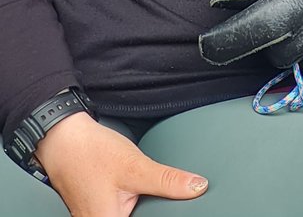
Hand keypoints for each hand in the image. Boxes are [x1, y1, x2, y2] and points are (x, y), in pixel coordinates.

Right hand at [35, 112, 207, 216]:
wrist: (61, 137)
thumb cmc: (92, 152)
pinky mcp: (91, 210)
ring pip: (126, 216)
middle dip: (150, 212)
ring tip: (144, 195)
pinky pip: (115, 213)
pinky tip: (134, 194)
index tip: (169, 208)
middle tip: (151, 195)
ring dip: (140, 209)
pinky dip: (128, 206)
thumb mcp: (135, 166)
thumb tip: (198, 187)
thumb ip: (167, 181)